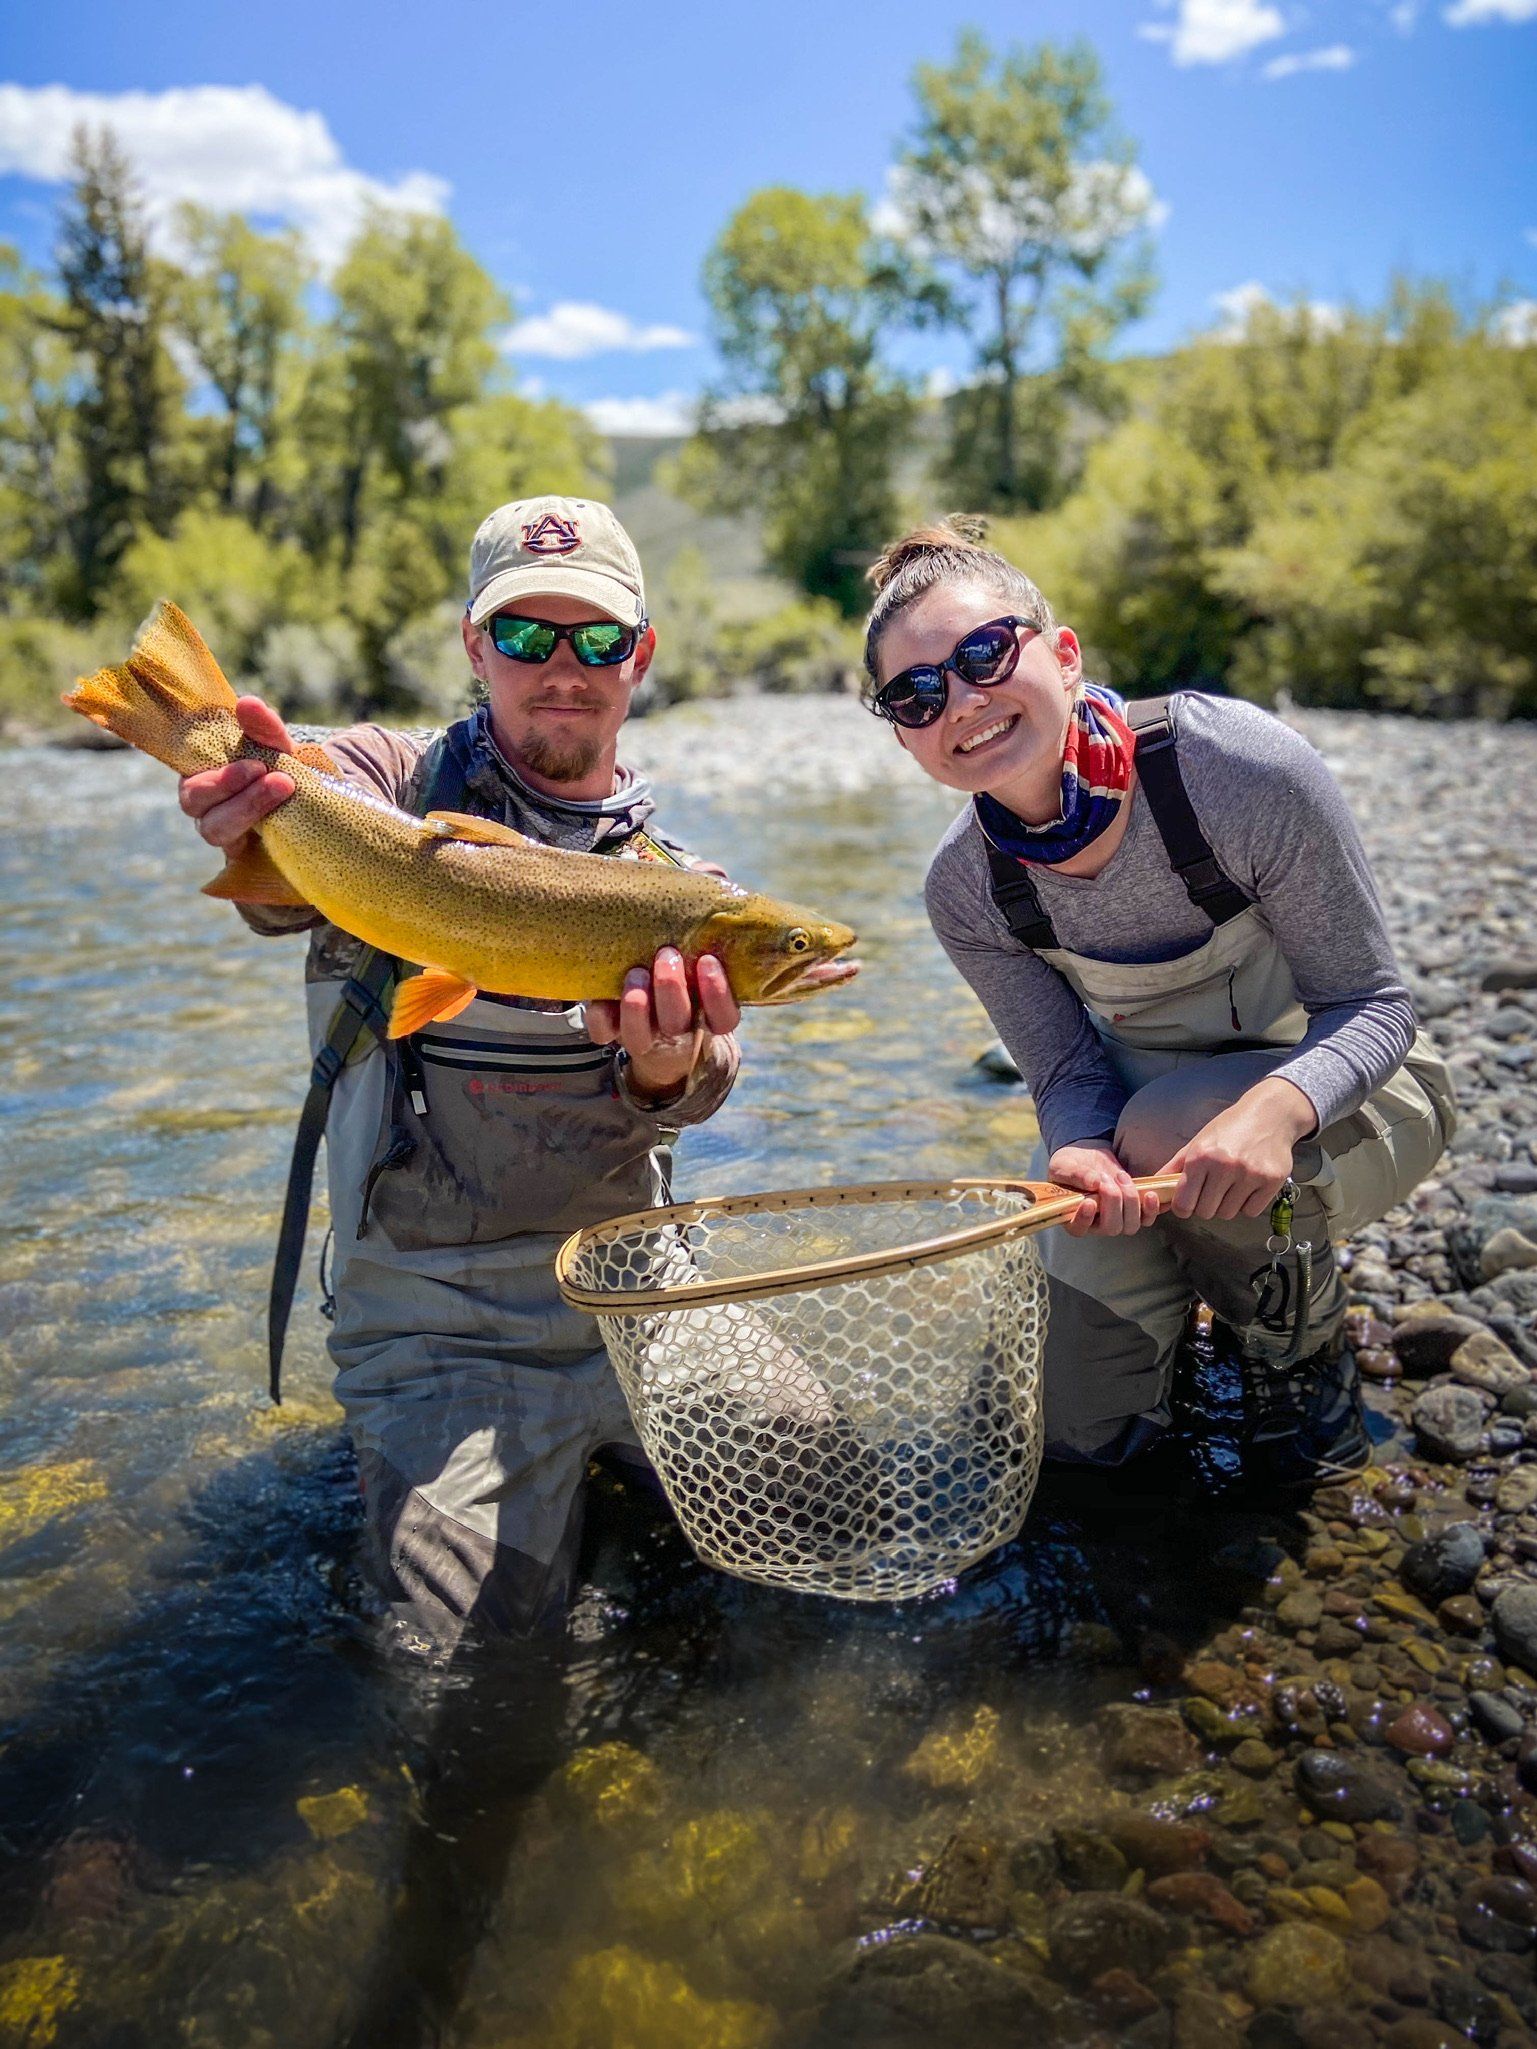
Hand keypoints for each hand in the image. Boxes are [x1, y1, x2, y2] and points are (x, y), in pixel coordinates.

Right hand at [177, 696, 295, 852]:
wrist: (319, 819)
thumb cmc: (288, 776)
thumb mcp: (281, 750)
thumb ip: (265, 728)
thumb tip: (247, 702)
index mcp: (204, 770)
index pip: (186, 761)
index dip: (206, 756)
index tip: (253, 760)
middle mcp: (205, 804)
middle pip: (192, 799)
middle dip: (228, 785)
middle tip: (270, 774)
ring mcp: (220, 833)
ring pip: (213, 829)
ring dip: (246, 809)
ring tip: (283, 791)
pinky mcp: (239, 862)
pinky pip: (235, 858)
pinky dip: (256, 842)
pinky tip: (282, 831)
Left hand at [586, 948, 740, 1103]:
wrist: (651, 1004)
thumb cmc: (683, 966)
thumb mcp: (699, 955)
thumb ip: (704, 938)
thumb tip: (721, 883)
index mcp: (707, 1016)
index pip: (723, 1018)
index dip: (717, 993)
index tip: (708, 960)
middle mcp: (677, 1030)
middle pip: (677, 1024)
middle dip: (671, 988)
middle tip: (667, 954)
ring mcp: (644, 1036)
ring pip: (640, 1036)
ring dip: (636, 1006)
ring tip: (636, 972)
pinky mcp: (612, 1034)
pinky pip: (603, 1032)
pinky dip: (601, 1014)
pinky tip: (602, 995)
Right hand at [1048, 1140, 1163, 1238]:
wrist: (1088, 1159)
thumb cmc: (1070, 1167)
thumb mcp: (1064, 1166)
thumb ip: (1075, 1174)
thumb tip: (1093, 1182)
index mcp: (1073, 1217)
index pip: (1078, 1228)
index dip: (1084, 1219)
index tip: (1089, 1202)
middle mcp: (1096, 1225)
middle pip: (1111, 1228)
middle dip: (1113, 1203)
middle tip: (1106, 1179)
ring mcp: (1117, 1220)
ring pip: (1130, 1225)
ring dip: (1130, 1201)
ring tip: (1121, 1177)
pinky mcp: (1133, 1212)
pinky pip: (1146, 1219)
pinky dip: (1151, 1209)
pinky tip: (1150, 1194)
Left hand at [1161, 1076, 1317, 1221]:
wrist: (1269, 1114)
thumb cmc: (1229, 1128)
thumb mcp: (1197, 1143)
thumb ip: (1174, 1167)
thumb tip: (1152, 1187)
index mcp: (1200, 1157)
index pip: (1183, 1204)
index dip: (1184, 1207)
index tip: (1189, 1201)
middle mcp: (1224, 1167)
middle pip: (1206, 1212)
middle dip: (1206, 1205)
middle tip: (1212, 1190)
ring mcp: (1249, 1175)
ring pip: (1228, 1214)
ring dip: (1226, 1205)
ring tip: (1231, 1185)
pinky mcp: (1271, 1181)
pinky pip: (1250, 1211)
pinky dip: (1247, 1204)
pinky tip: (1248, 1187)